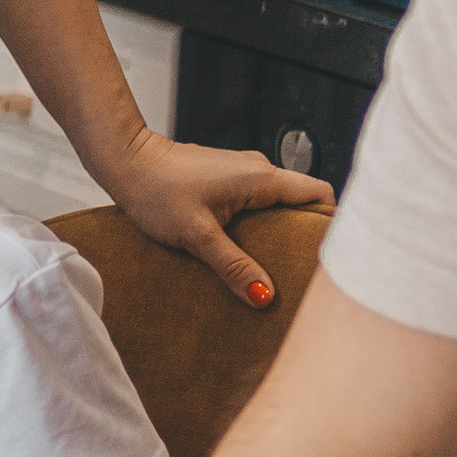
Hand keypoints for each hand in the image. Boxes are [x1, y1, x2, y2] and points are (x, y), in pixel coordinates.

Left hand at [105, 129, 333, 313]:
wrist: (125, 161)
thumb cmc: (157, 190)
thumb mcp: (198, 235)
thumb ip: (234, 265)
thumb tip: (265, 295)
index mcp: (261, 178)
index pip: (319, 193)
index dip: (331, 221)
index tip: (330, 253)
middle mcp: (258, 171)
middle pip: (302, 201)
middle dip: (306, 233)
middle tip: (304, 269)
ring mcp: (242, 174)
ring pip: (278, 203)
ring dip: (281, 231)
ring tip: (277, 266)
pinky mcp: (226, 180)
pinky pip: (257, 203)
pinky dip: (260, 225)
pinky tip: (247, 250)